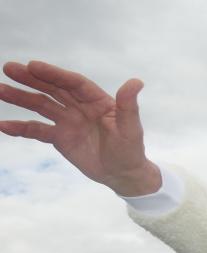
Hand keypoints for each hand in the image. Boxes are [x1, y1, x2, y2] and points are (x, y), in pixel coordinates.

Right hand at [0, 61, 160, 195]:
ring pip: (41, 105)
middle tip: (9, 68)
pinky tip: (3, 125)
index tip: (33, 65)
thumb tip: (136, 82)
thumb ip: (129, 106)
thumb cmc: (131, 150)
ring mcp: (68, 121)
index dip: (55, 74)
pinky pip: (37, 130)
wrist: (122, 174)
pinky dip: (21, 127)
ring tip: (0, 90)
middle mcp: (80, 107)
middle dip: (32, 79)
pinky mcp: (60, 137)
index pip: (74, 83)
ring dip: (21, 98)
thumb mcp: (131, 129)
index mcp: (98, 101)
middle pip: (53, 89)